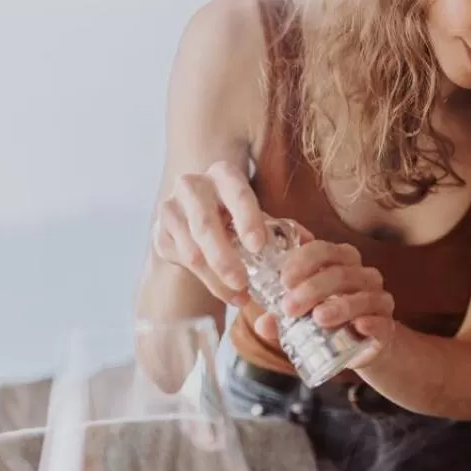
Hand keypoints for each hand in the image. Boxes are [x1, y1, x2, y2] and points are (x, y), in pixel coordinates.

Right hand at [151, 159, 273, 305]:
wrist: (194, 221)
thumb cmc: (235, 216)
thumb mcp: (259, 216)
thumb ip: (282, 228)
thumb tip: (309, 240)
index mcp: (224, 175)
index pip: (238, 193)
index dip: (248, 219)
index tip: (258, 246)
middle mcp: (193, 186)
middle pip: (205, 224)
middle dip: (225, 257)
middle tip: (243, 281)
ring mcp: (171, 209)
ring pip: (192, 249)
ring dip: (217, 277)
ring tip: (241, 295)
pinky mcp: (160, 234)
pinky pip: (182, 262)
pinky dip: (207, 281)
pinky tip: (227, 292)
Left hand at [253, 239, 395, 364]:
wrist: (362, 350)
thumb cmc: (329, 323)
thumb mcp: (300, 318)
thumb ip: (281, 318)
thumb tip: (263, 323)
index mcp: (341, 264)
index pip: (324, 250)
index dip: (303, 261)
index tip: (283, 280)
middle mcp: (363, 276)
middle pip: (342, 272)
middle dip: (313, 288)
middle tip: (289, 307)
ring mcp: (379, 301)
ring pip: (364, 295)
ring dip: (340, 305)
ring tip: (318, 318)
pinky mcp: (388, 327)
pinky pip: (383, 321)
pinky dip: (371, 323)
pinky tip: (358, 327)